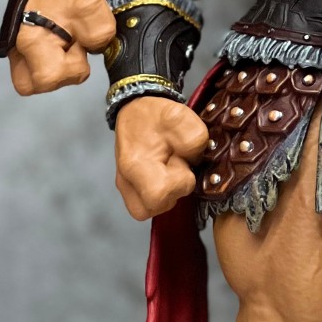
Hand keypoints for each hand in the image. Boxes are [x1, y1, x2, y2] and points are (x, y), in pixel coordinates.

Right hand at [8, 0, 116, 94]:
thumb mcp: (90, 3)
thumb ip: (100, 30)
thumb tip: (94, 49)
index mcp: (32, 39)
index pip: (49, 76)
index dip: (72, 67)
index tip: (78, 45)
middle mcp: (17, 50)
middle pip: (37, 84)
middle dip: (61, 72)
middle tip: (70, 47)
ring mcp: (14, 53)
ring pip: (34, 81)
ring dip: (56, 69)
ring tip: (64, 45)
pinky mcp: (18, 54)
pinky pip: (32, 73)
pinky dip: (50, 64)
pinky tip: (59, 47)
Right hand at [115, 96, 210, 220]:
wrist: (135, 113)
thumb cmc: (154, 115)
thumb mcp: (178, 114)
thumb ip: (194, 136)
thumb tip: (196, 159)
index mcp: (134, 164)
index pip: (158, 193)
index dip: (180, 181)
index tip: (182, 161)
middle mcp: (126, 182)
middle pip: (157, 206)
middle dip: (176, 187)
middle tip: (176, 163)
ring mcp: (127, 189)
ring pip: (155, 209)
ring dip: (171, 191)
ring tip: (170, 167)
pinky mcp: (131, 192)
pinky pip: (151, 205)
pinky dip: (164, 193)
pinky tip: (166, 174)